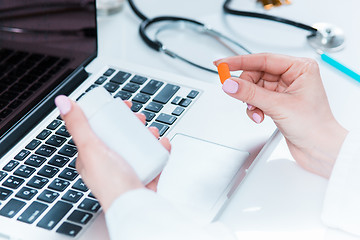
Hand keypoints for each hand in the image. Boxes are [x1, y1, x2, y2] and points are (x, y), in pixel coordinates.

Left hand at [55, 95, 170, 211]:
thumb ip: (78, 125)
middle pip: (121, 135)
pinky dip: (159, 149)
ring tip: (153, 131)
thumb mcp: (90, 148)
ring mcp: (126, 169)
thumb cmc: (110, 183)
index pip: (100, 128)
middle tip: (140, 118)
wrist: (134, 205)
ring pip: (138, 145)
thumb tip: (63, 102)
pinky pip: (152, 158)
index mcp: (92, 156)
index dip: (112, 114)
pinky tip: (163, 143)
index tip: (123, 106)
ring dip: (147, 134)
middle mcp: (108, 163)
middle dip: (133, 123)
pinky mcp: (143, 175)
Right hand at [214, 53, 347, 177]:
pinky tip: (259, 116)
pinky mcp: (278, 102)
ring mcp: (284, 90)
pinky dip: (254, 108)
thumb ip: (251, 93)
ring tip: (256, 111)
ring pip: (255, 87)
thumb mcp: (278, 106)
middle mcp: (292, 76)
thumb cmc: (315, 126)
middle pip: (256, 73)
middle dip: (246, 87)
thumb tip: (231, 84)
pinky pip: (257, 99)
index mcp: (300, 68)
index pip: (263, 59)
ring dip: (251, 101)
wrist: (320, 150)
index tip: (222, 64)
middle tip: (235, 92)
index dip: (240, 61)